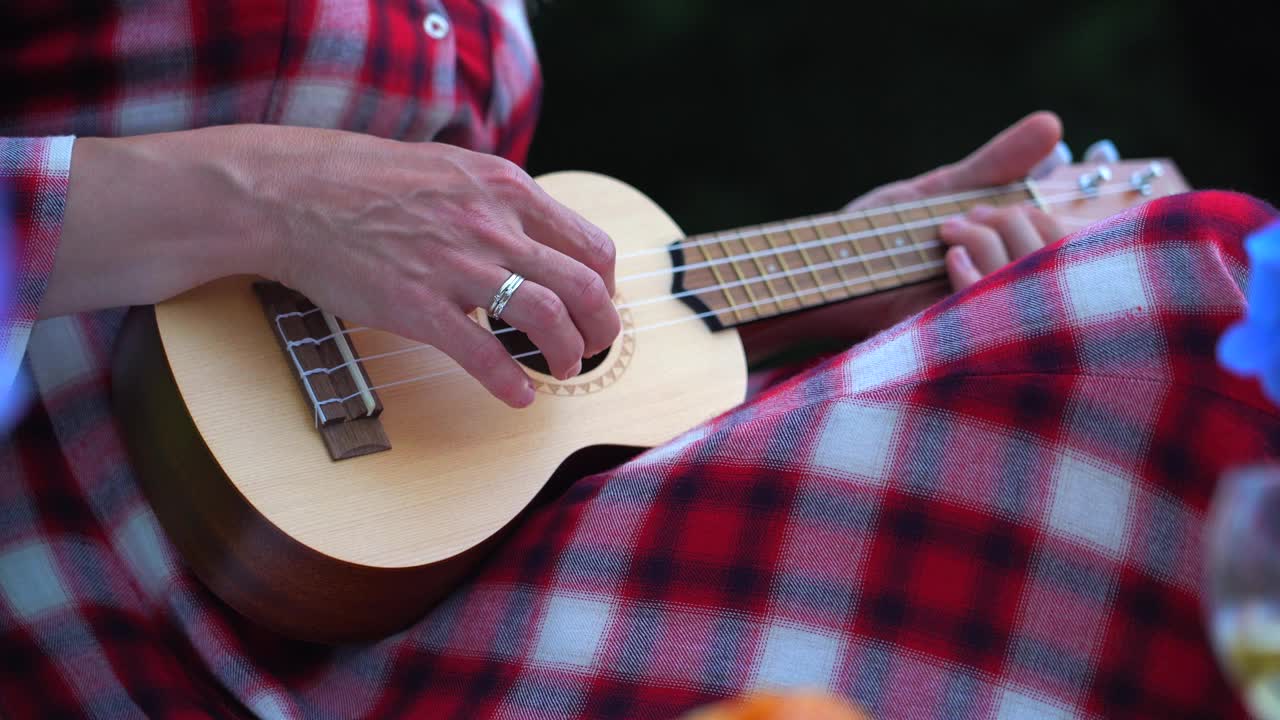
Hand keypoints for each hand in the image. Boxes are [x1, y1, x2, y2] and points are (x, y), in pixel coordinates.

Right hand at [50, 125, 620, 407]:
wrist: (291, 192)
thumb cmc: (366, 181)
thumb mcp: (451, 168)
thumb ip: (499, 201)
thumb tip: (534, 237)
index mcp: (505, 188)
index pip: (591, 245)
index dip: (605, 287)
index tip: (596, 306)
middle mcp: (492, 224)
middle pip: (584, 286)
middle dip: (602, 328)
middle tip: (596, 348)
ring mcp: (456, 266)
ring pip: (548, 318)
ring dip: (570, 354)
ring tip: (566, 371)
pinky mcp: (419, 305)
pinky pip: (484, 354)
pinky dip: (512, 383)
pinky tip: (520, 396)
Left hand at [741, 111, 1067, 362]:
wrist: (810, 270)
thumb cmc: (868, 236)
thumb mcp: (937, 192)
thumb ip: (994, 164)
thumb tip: (1054, 123)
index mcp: (1006, 263)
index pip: (1070, 247)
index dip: (1053, 219)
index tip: (1012, 197)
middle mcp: (1002, 297)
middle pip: (1060, 262)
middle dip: (1019, 225)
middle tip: (960, 218)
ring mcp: (979, 321)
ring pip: (1033, 285)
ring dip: (996, 247)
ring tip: (946, 237)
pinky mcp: (952, 341)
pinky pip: (995, 313)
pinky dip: (978, 277)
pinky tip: (948, 258)